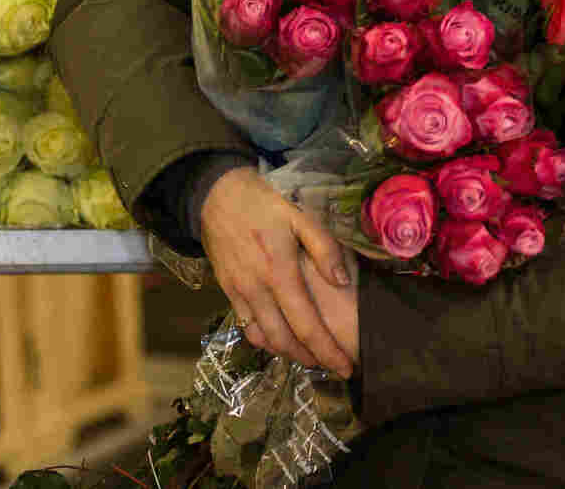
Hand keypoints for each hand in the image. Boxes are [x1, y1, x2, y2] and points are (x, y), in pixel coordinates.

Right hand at [200, 165, 354, 377]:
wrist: (218, 196)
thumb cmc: (264, 205)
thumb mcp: (299, 216)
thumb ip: (324, 247)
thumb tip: (341, 282)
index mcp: (280, 270)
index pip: (306, 324)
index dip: (327, 351)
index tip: (345, 368)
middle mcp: (257, 288)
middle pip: (285, 340)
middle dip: (311, 360)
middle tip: (333, 366)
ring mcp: (239, 293)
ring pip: (264, 339)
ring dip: (288, 354)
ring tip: (311, 357)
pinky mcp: (227, 292)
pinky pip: (247, 327)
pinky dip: (265, 341)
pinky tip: (281, 340)